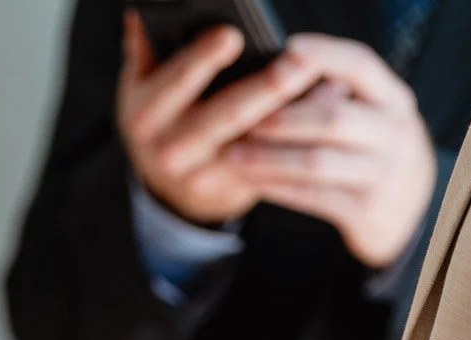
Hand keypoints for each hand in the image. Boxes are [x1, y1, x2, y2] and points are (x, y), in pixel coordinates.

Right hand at [117, 12, 318, 224]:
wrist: (168, 186)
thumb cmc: (161, 115)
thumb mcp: (142, 83)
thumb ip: (145, 46)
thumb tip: (144, 9)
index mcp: (144, 113)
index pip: (176, 81)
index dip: (203, 59)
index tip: (232, 35)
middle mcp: (170, 149)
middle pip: (226, 115)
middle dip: (266, 87)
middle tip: (300, 60)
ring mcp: (202, 175)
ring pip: (257, 141)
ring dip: (297, 112)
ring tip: (328, 80)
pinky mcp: (231, 190)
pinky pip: (273, 159)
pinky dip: (302, 132)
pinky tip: (328, 103)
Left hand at [227, 35, 435, 266]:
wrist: (411, 210)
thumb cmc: (375, 151)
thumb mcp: (373, 116)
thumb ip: (336, 96)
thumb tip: (279, 73)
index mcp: (393, 99)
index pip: (360, 65)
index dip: (323, 55)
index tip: (287, 50)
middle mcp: (395, 134)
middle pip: (334, 118)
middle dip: (282, 117)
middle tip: (242, 117)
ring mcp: (383, 176)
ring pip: (318, 163)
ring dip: (269, 158)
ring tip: (233, 155)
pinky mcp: (366, 212)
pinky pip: (313, 198)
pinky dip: (279, 189)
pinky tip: (253, 182)